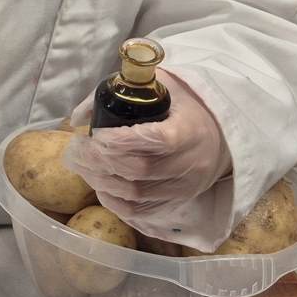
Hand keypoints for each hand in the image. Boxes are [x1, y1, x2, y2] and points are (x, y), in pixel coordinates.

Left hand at [66, 71, 231, 224]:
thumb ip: (117, 92)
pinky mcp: (177, 202)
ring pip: (135, 194)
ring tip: (80, 166)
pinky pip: (140, 211)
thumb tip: (78, 118)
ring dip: (100, 181)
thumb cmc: (185, 105)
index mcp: (190, 130)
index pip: (154, 140)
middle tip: (76, 150)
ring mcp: (185, 187)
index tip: (94, 133)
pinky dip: (113, 201)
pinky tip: (98, 185)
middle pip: (139, 170)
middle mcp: (191, 163)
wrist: (221, 134)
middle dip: (100, 161)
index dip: (119, 140)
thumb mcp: (159, 84)